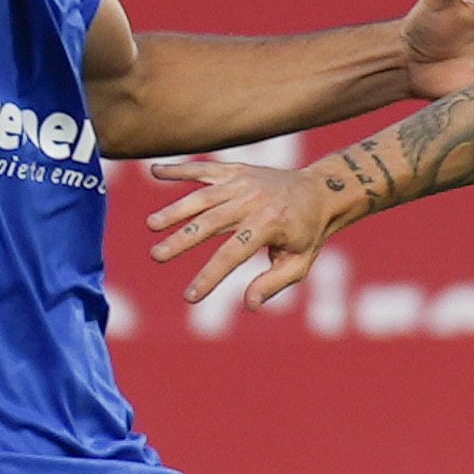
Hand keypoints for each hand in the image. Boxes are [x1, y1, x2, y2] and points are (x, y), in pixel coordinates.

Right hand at [146, 157, 345, 307]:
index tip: (190, 296)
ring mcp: (244, 182)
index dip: (210, 276)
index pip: (233, 254)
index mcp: (271, 224)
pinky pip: (205, 169)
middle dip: (182, 240)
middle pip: (211, 222)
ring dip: (176, 210)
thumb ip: (273, 283)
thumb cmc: (308, 234)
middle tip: (157, 255)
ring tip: (152, 225)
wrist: (321, 191)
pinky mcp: (236, 171)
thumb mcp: (299, 264)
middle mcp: (254, 199)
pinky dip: (180, 169)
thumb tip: (249, 304)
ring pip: (203, 196)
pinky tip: (154, 172)